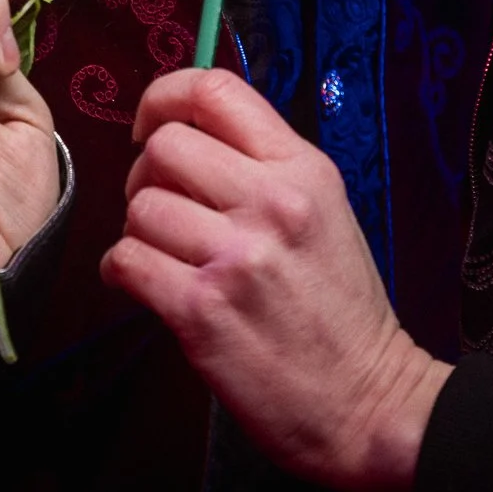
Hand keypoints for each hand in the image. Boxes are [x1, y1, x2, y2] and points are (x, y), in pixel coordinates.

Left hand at [99, 69, 451, 491]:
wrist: (370, 402)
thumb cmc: (342, 312)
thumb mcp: (325, 212)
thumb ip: (264, 168)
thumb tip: (187, 135)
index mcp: (303, 169)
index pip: (215, 89)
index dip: (164, 98)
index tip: (151, 127)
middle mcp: (272, 202)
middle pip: (164, 146)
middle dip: (146, 175)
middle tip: (164, 209)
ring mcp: (237, 256)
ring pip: (139, 206)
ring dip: (139, 231)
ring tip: (166, 257)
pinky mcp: (203, 311)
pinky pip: (125, 260)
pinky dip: (122, 272)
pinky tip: (148, 286)